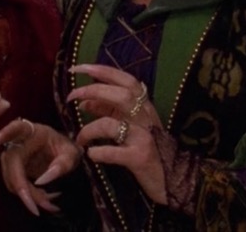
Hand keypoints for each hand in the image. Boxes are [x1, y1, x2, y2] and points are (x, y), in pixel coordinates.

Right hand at [0, 118, 80, 214]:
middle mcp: (17, 143)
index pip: (17, 128)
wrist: (62, 153)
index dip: (5, 133)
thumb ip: (61, 165)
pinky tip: (46, 201)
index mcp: (32, 132)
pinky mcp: (13, 170)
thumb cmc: (65, 148)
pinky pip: (16, 186)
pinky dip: (29, 196)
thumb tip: (41, 182)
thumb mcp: (71, 154)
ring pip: (12, 179)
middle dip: (22, 188)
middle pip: (11, 164)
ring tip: (50, 204)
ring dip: (28, 195)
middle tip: (37, 208)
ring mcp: (13, 157)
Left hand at [68, 64, 166, 204]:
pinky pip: (114, 152)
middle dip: (93, 91)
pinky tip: (92, 154)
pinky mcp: (140, 157)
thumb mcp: (131, 125)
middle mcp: (146, 118)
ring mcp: (144, 137)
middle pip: (121, 95)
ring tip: (80, 139)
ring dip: (90, 129)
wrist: (174, 178)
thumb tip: (84, 100)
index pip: (126, 80)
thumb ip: (109, 111)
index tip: (79, 67)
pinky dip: (99, 152)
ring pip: (112, 124)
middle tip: (71, 96)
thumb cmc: (149, 150)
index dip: (103, 71)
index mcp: (144, 107)